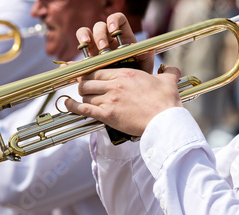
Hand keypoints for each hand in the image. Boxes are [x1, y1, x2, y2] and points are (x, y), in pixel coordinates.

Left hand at [65, 66, 182, 135]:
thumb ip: (168, 72)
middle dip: (82, 85)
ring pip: (85, 96)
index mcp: (125, 74)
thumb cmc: (167, 102)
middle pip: (87, 81)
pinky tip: (67, 104)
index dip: (87, 72)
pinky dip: (73, 106)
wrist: (166, 120)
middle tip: (82, 88)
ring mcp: (110, 100)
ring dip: (82, 98)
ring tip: (82, 100)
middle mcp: (114, 85)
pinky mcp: (108, 115)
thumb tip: (172, 69)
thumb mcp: (168, 81)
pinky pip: (84, 109)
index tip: (82, 73)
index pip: (98, 69)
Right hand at [75, 12, 153, 73]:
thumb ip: (146, 59)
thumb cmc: (137, 77)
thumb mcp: (144, 68)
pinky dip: (72, 61)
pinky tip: (72, 64)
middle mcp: (106, 40)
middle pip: (99, 27)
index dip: (114, 21)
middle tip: (103, 47)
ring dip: (84, 37)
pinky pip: (76, 58)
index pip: (117, 19)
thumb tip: (145, 51)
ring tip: (85, 45)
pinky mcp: (85, 62)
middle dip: (100, 34)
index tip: (114, 31)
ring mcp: (94, 49)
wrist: (127, 93)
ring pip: (85, 34)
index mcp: (121, 37)